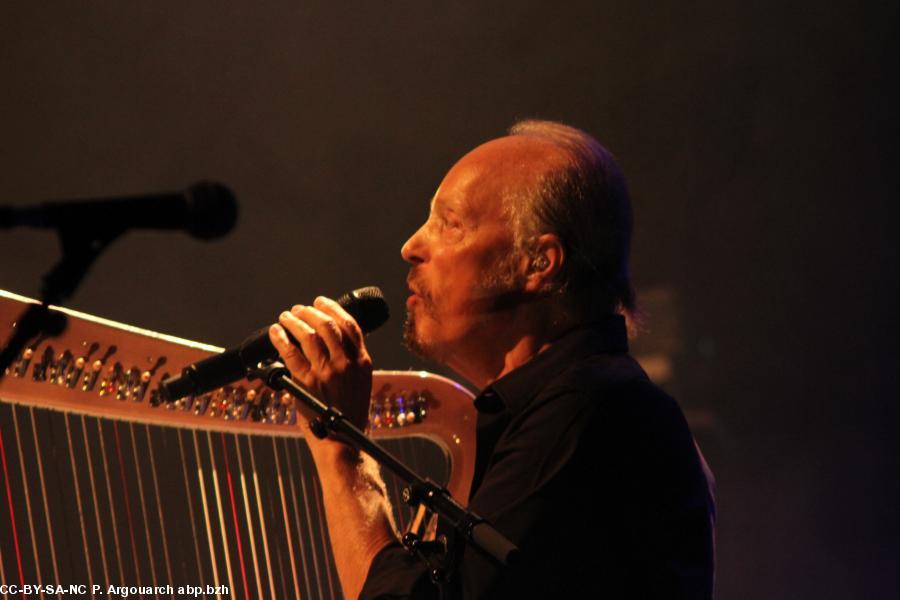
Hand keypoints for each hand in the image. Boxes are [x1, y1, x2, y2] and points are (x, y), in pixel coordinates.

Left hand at [268, 296, 372, 431]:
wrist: (343, 442)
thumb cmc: (348, 414)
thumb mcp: (359, 383)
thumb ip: (348, 362)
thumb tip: (324, 340)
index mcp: (362, 362)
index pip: (350, 325)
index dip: (333, 308)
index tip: (320, 302)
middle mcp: (346, 363)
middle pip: (328, 324)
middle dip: (310, 311)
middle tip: (299, 309)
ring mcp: (327, 372)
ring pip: (308, 334)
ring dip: (294, 321)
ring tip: (285, 317)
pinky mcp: (307, 382)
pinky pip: (290, 352)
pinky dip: (281, 338)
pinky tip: (275, 332)